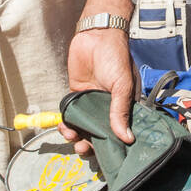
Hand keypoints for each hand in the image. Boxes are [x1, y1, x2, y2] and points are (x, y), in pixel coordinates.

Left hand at [61, 29, 135, 155]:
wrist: (96, 35)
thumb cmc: (116, 57)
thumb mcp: (122, 85)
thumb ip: (120, 111)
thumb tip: (126, 137)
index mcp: (126, 106)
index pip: (121, 132)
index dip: (114, 145)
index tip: (106, 155)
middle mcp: (109, 107)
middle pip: (100, 133)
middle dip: (91, 144)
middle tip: (84, 149)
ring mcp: (92, 102)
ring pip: (84, 126)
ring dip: (77, 136)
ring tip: (72, 137)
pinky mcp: (77, 95)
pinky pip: (71, 114)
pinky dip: (67, 123)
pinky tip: (64, 126)